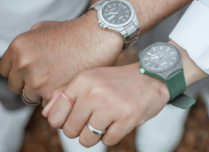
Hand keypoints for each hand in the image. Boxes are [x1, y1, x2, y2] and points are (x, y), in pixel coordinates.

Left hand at [0, 11, 123, 105]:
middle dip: (30, 83)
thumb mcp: (43, 28)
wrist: (98, 36)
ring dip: (42, 93)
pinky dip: (56, 99)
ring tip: (60, 82)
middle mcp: (24, 64)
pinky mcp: (54, 93)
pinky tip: (67, 86)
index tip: (30, 74)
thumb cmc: (75, 31)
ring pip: (31, 98)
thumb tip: (19, 60)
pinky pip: (48, 105)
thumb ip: (26, 46)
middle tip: (48, 77)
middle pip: (16, 87)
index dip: (18, 73)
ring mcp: (38, 81)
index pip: (4, 71)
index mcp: (19, 47)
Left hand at [45, 63, 169, 146]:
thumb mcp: (92, 79)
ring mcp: (111, 105)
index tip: (75, 119)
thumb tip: (46, 115)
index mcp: (82, 81)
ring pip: (87, 140)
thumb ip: (66, 94)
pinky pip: (108, 141)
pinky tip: (120, 121)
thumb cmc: (119, 81)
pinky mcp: (127, 118)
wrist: (153, 76)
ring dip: (96, 136)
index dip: (63, 123)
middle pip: (70, 131)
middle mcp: (94, 92)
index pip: (55, 116)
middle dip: (81, 130)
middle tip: (95, 120)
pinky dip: (113, 135)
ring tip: (107, 121)